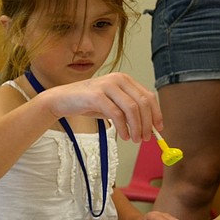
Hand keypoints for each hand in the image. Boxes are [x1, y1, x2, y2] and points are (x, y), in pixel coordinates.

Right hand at [43, 73, 161, 142]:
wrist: (61, 100)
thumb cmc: (86, 103)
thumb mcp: (111, 104)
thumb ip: (127, 111)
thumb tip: (148, 126)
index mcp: (124, 79)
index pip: (148, 96)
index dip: (156, 113)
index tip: (158, 129)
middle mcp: (118, 79)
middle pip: (143, 102)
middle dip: (147, 123)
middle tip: (146, 138)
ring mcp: (107, 86)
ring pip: (132, 108)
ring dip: (137, 127)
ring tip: (134, 139)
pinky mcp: (96, 96)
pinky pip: (117, 114)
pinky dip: (123, 128)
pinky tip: (123, 136)